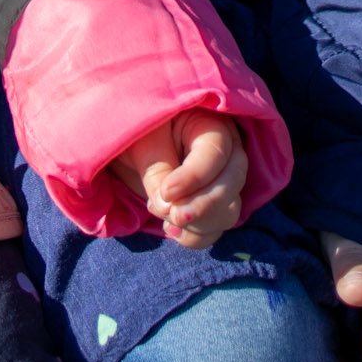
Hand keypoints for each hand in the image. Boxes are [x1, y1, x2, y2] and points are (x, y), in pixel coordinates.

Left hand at [109, 110, 246, 248]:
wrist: (130, 142)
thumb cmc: (138, 130)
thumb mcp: (143, 141)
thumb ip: (156, 170)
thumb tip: (168, 207)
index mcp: (209, 126)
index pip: (215, 154)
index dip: (194, 178)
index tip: (166, 193)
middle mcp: (225, 153)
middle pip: (231, 184)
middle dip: (201, 206)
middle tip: (170, 214)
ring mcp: (222, 181)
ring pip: (228, 210)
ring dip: (197, 223)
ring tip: (163, 216)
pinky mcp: (212, 206)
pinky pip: (216, 229)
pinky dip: (196, 236)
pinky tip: (170, 228)